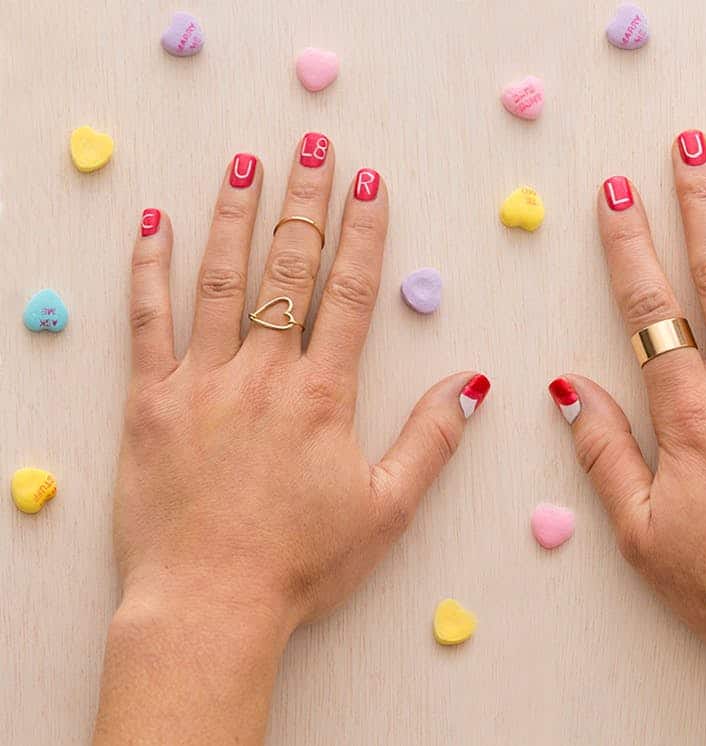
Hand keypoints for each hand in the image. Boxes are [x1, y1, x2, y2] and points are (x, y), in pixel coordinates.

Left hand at [95, 135, 488, 743]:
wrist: (209, 604)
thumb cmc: (302, 562)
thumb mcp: (387, 508)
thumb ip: (431, 439)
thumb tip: (472, 384)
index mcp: (321, 395)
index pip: (347, 293)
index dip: (361, 233)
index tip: (368, 184)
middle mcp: (261, 374)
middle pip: (288, 270)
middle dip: (305, 203)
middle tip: (313, 147)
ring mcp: (200, 382)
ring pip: (220, 281)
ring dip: (234, 216)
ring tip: (246, 163)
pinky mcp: (150, 403)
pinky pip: (146, 323)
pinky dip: (149, 271)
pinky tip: (154, 226)